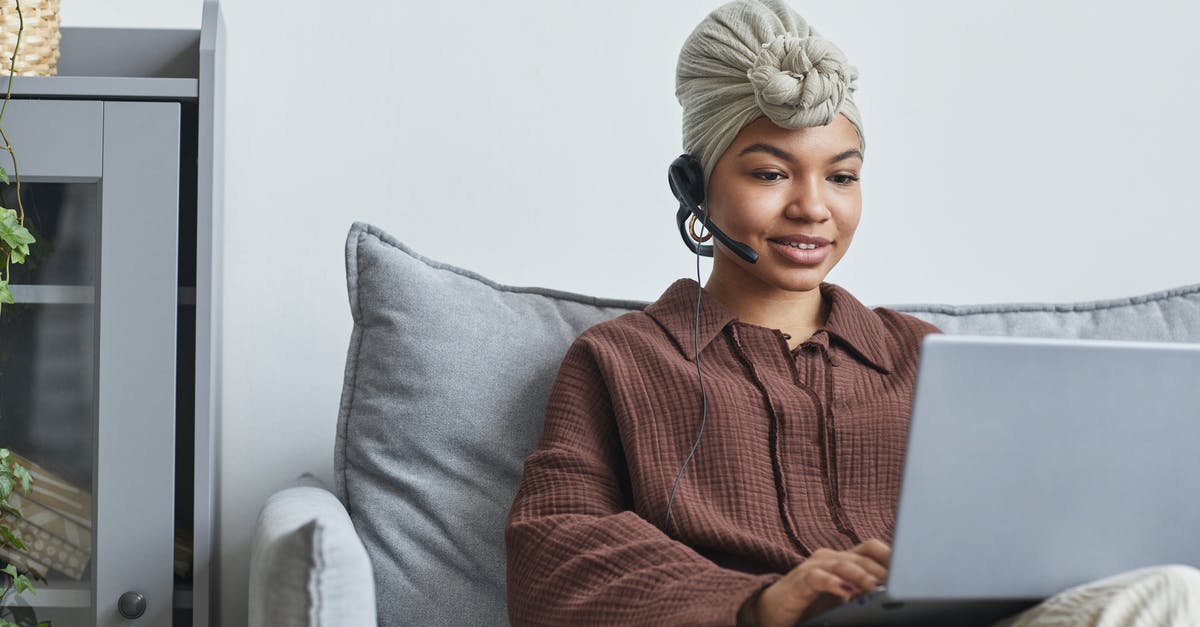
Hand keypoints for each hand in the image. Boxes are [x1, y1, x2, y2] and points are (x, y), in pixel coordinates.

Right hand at [739, 539, 890, 626]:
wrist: (771, 613)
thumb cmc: (809, 607)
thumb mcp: (842, 601)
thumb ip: (862, 594)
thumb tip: (892, 597)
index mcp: (842, 560)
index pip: (871, 549)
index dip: (891, 555)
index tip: (911, 568)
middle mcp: (829, 558)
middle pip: (862, 555)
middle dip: (883, 569)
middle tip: (900, 582)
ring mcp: (813, 567)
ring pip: (843, 563)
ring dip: (862, 575)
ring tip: (876, 587)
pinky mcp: (799, 581)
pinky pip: (817, 577)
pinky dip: (832, 583)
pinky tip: (845, 591)